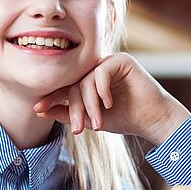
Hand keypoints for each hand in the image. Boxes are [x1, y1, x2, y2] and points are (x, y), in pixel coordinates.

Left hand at [32, 52, 190, 146]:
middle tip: (79, 129)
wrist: (152, 120)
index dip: (52, 97)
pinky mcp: (122, 60)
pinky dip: (102, 90)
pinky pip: (101, 72)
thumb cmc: (125, 119)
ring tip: (97, 123)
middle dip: (75, 108)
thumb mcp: (90, 119)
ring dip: (90, 105)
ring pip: (87, 81)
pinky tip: (109, 104)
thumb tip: (39, 110)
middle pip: (74, 85)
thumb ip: (67, 113)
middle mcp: (97, 69)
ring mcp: (109, 63)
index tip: (38, 108)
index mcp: (89, 80)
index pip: (66, 86)